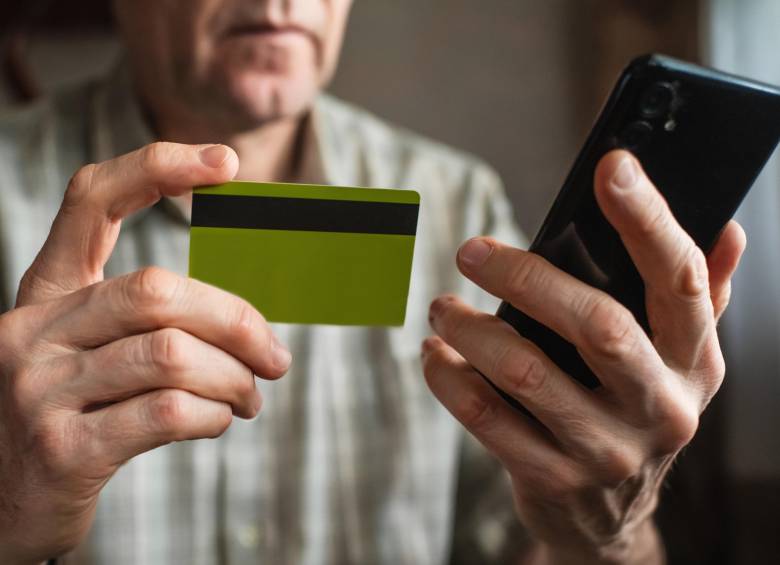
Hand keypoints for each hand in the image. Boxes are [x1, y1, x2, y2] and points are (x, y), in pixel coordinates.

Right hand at [0, 143, 291, 563]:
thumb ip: (140, 325)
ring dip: (234, 379)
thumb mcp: (81, 355)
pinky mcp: (64, 450)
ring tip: (250, 397)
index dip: (159, 168)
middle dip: (237, 322)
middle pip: (159, 290)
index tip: (226, 163)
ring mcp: (40, 390)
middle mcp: (32, 331)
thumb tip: (244, 319)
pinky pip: (167, 411)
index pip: (92, 201)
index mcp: (43, 294)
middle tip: (274, 357)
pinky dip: (212, 415)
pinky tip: (217, 421)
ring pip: (173, 354)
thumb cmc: (63, 418)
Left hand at [422, 150, 745, 563]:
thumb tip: (727, 230)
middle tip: (471, 250)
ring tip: (442, 305)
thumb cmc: (635, 412)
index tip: (611, 166)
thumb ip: (700, 296)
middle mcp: (660, 407)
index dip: (648, 218)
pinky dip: (449, 377)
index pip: (680, 279)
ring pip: (527, 372)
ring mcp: (606, 450)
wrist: (609, 519)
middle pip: (598, 324)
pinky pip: (486, 418)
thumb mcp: (679, 362)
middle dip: (527, 277)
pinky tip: (435, 353)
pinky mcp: (552, 478)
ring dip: (471, 329)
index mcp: (694, 363)